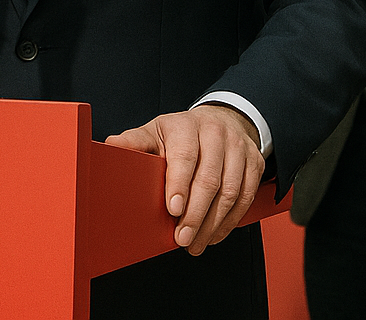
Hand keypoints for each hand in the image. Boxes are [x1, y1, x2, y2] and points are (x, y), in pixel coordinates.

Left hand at [105, 104, 264, 254]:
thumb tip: (110, 146)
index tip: (172, 209)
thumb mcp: (153, 132)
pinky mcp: (255, 162)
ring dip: (213, 223)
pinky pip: (246, 196)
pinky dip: (230, 221)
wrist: (218, 121)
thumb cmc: (179, 133)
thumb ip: (133, 142)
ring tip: (195, 243)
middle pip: (210, 178)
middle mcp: (215, 133)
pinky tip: (214, 234)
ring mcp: (239, 147)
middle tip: (182, 238)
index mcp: (185, 125)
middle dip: (195, 214)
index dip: (179, 185)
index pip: (184, 156)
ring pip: (230, 191)